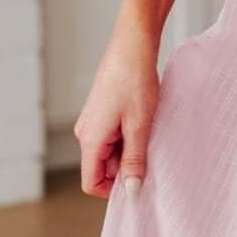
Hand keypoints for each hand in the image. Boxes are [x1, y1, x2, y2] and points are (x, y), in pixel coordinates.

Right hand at [74, 20, 161, 198]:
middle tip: (150, 149)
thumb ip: (134, 161)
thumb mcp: (139, 126)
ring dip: (130, 149)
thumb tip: (131, 191)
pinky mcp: (101, 113)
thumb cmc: (135, 81)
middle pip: (102, 168)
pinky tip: (144, 121)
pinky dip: (129, 136)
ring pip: (110, 152)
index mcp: (90, 139)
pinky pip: (112, 137)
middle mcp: (85, 133)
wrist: (132, 45)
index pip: (91, 183)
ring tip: (148, 131)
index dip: (114, 190)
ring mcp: (92, 122)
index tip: (139, 181)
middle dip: (126, 166)